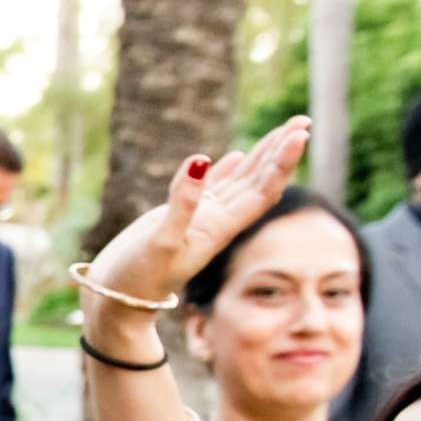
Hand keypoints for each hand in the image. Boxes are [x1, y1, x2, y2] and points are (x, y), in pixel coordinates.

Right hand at [84, 116, 311, 306]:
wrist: (118, 299)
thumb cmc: (138, 277)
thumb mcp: (160, 242)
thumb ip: (183, 202)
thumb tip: (204, 160)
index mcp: (220, 229)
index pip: (262, 191)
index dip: (282, 162)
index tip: (298, 134)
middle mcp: (218, 222)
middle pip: (259, 181)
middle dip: (280, 151)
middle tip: (302, 120)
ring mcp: (201, 219)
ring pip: (240, 181)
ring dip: (262, 155)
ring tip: (284, 129)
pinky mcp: (182, 216)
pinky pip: (213, 188)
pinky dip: (227, 169)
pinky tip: (237, 156)